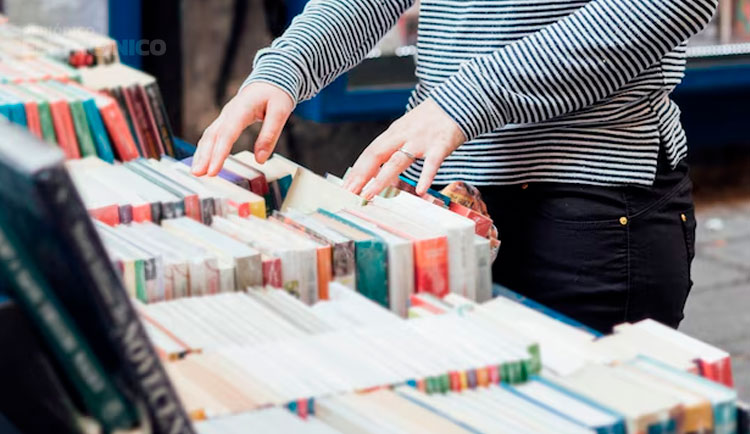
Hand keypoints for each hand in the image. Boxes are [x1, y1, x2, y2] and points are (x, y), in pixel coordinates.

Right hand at [191, 82, 294, 175]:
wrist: (269, 79)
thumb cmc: (275, 93)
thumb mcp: (280, 111)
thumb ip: (270, 135)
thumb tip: (261, 159)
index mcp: (242, 109)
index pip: (227, 134)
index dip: (219, 153)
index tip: (214, 170)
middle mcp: (229, 113)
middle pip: (213, 136)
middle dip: (204, 156)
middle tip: (198, 173)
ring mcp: (225, 116)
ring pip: (209, 136)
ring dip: (201, 154)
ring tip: (197, 172)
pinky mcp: (226, 121)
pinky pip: (212, 136)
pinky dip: (205, 149)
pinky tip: (202, 161)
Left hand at [343, 98, 465, 199]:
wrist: (459, 100)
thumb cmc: (432, 119)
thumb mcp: (408, 129)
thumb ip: (395, 147)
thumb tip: (379, 170)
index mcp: (394, 133)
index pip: (370, 152)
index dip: (357, 170)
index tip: (346, 186)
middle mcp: (404, 135)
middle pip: (377, 155)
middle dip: (361, 175)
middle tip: (350, 193)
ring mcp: (421, 140)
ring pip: (398, 160)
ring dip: (382, 179)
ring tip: (370, 194)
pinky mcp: (441, 145)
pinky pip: (432, 162)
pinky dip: (426, 176)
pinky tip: (420, 190)